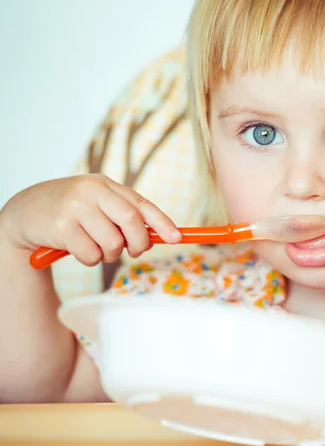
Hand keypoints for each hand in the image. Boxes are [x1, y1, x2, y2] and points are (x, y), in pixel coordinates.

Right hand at [0, 174, 181, 265]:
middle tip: (134, 251)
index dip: (162, 222)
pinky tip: (77, 249)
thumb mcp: (98, 205)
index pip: (141, 204)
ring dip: (111, 254)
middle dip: (140, 243)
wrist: (25, 212)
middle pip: (132, 222)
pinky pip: (91, 255)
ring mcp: (74, 208)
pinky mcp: (60, 227)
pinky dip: (91, 260)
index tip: (178, 238)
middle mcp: (91, 191)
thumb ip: (125, 216)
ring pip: (112, 243)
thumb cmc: (71, 211)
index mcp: (106, 185)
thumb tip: (157, 238)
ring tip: (97, 247)